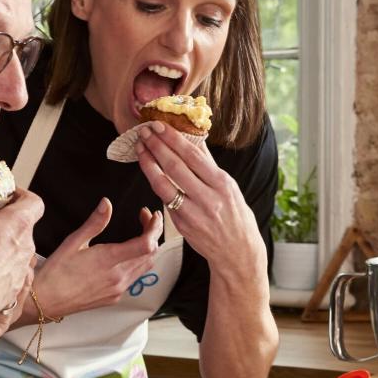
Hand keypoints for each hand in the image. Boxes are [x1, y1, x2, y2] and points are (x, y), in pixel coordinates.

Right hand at [0, 169, 41, 350]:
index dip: (22, 196)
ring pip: (20, 251)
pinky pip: (14, 272)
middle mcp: (26, 248)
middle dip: (8, 220)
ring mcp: (22, 271)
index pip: (35, 203)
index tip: (6, 196)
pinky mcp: (14, 290)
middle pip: (26, 226)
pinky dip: (2, 267)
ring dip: (5, 245)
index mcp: (17, 225)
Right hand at [30, 198, 163, 318]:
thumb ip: (94, 223)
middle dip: (152, 233)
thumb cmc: (56, 272)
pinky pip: (135, 278)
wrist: (46, 301)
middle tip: (145, 218)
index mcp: (108, 260)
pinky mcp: (114, 298)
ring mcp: (118, 290)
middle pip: (150, 254)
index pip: (146, 244)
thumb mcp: (73, 242)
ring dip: (148, 248)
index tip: (151, 216)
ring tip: (141, 233)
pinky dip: (138, 262)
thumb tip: (107, 203)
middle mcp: (118, 277)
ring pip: (145, 267)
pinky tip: (128, 254)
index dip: (154, 228)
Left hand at [134, 122, 264, 268]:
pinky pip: (165, 201)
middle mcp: (208, 198)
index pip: (193, 156)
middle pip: (175, 168)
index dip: (173, 139)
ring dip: (148, 165)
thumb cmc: (235, 215)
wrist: (237, 252)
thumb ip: (209, 164)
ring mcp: (193, 214)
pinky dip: (156, 184)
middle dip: (157, 147)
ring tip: (140, 149)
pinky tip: (148, 170)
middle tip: (144, 132)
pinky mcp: (182, 226)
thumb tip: (194, 138)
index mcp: (222, 184)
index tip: (159, 125)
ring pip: (164, 186)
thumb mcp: (229, 187)